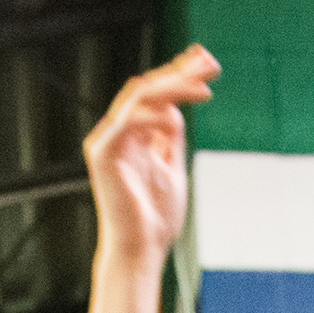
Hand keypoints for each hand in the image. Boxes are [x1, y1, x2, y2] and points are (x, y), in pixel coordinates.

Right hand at [85, 47, 214, 269]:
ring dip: (172, 86)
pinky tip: (176, 119)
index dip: (179, 74)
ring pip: (139, 96)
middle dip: (179, 72)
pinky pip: (128, 120)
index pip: (155, 95)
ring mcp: (107, 141)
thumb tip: (175, 109)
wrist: (141, 249)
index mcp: (132, 136)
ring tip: (203, 87)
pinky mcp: (102, 152)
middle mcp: (116, 133)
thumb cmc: (156, 218)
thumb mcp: (171, 167)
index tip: (207, 62)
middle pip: (147, 88)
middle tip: (210, 63)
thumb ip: (171, 138)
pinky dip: (153, 114)